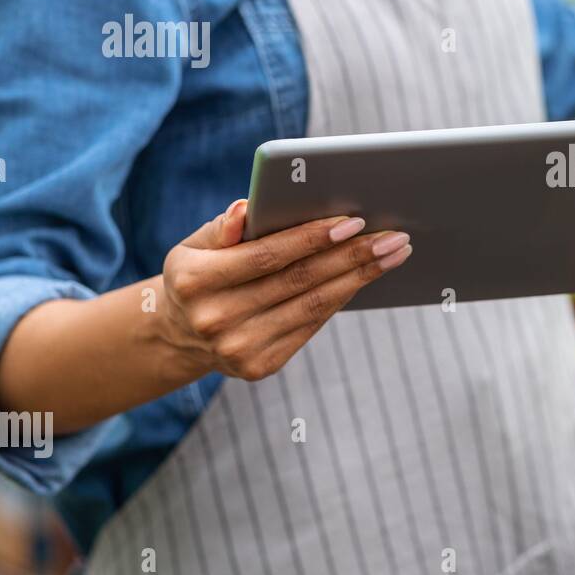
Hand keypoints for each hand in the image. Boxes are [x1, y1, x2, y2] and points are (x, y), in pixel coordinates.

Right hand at [156, 200, 410, 381]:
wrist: (180, 335)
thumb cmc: (199, 275)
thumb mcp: (194, 246)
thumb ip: (222, 227)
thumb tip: (248, 208)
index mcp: (194, 281)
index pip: (267, 255)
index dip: (313, 238)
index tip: (354, 221)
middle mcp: (215, 319)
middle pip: (300, 281)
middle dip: (353, 256)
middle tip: (393, 237)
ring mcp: (238, 348)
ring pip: (313, 306)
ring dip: (360, 278)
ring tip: (393, 255)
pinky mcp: (260, 366)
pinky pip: (311, 326)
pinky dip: (342, 298)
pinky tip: (365, 278)